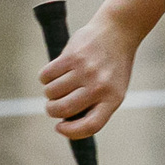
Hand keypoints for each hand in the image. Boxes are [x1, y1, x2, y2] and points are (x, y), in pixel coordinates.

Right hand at [40, 15, 136, 139]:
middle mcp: (100, 86)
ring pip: (52, 92)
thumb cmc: (113, 66)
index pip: (91, 126)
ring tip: (57, 86)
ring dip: (49, 92)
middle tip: (52, 105)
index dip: (71, 132)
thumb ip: (95, 106)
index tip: (59, 128)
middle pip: (64, 109)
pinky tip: (53, 73)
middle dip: (52, 110)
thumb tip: (65, 122)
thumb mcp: (114, 89)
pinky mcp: (72, 56)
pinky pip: (47, 75)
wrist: (118, 32)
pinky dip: (45, 77)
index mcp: (113, 99)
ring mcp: (85, 71)